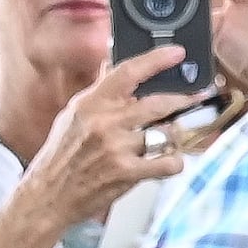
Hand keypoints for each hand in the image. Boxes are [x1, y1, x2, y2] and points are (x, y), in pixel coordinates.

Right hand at [0, 49, 213, 247]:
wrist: (49, 193)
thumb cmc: (62, 154)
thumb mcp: (74, 115)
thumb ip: (99, 93)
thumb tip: (113, 67)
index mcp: (91, 103)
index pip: (127, 72)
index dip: (156, 60)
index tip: (177, 53)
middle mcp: (105, 122)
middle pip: (157, 102)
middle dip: (184, 98)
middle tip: (199, 95)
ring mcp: (117, 148)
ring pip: (167, 133)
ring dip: (174, 135)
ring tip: (168, 138)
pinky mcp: (127, 173)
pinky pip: (168, 163)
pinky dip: (174, 163)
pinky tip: (168, 162)